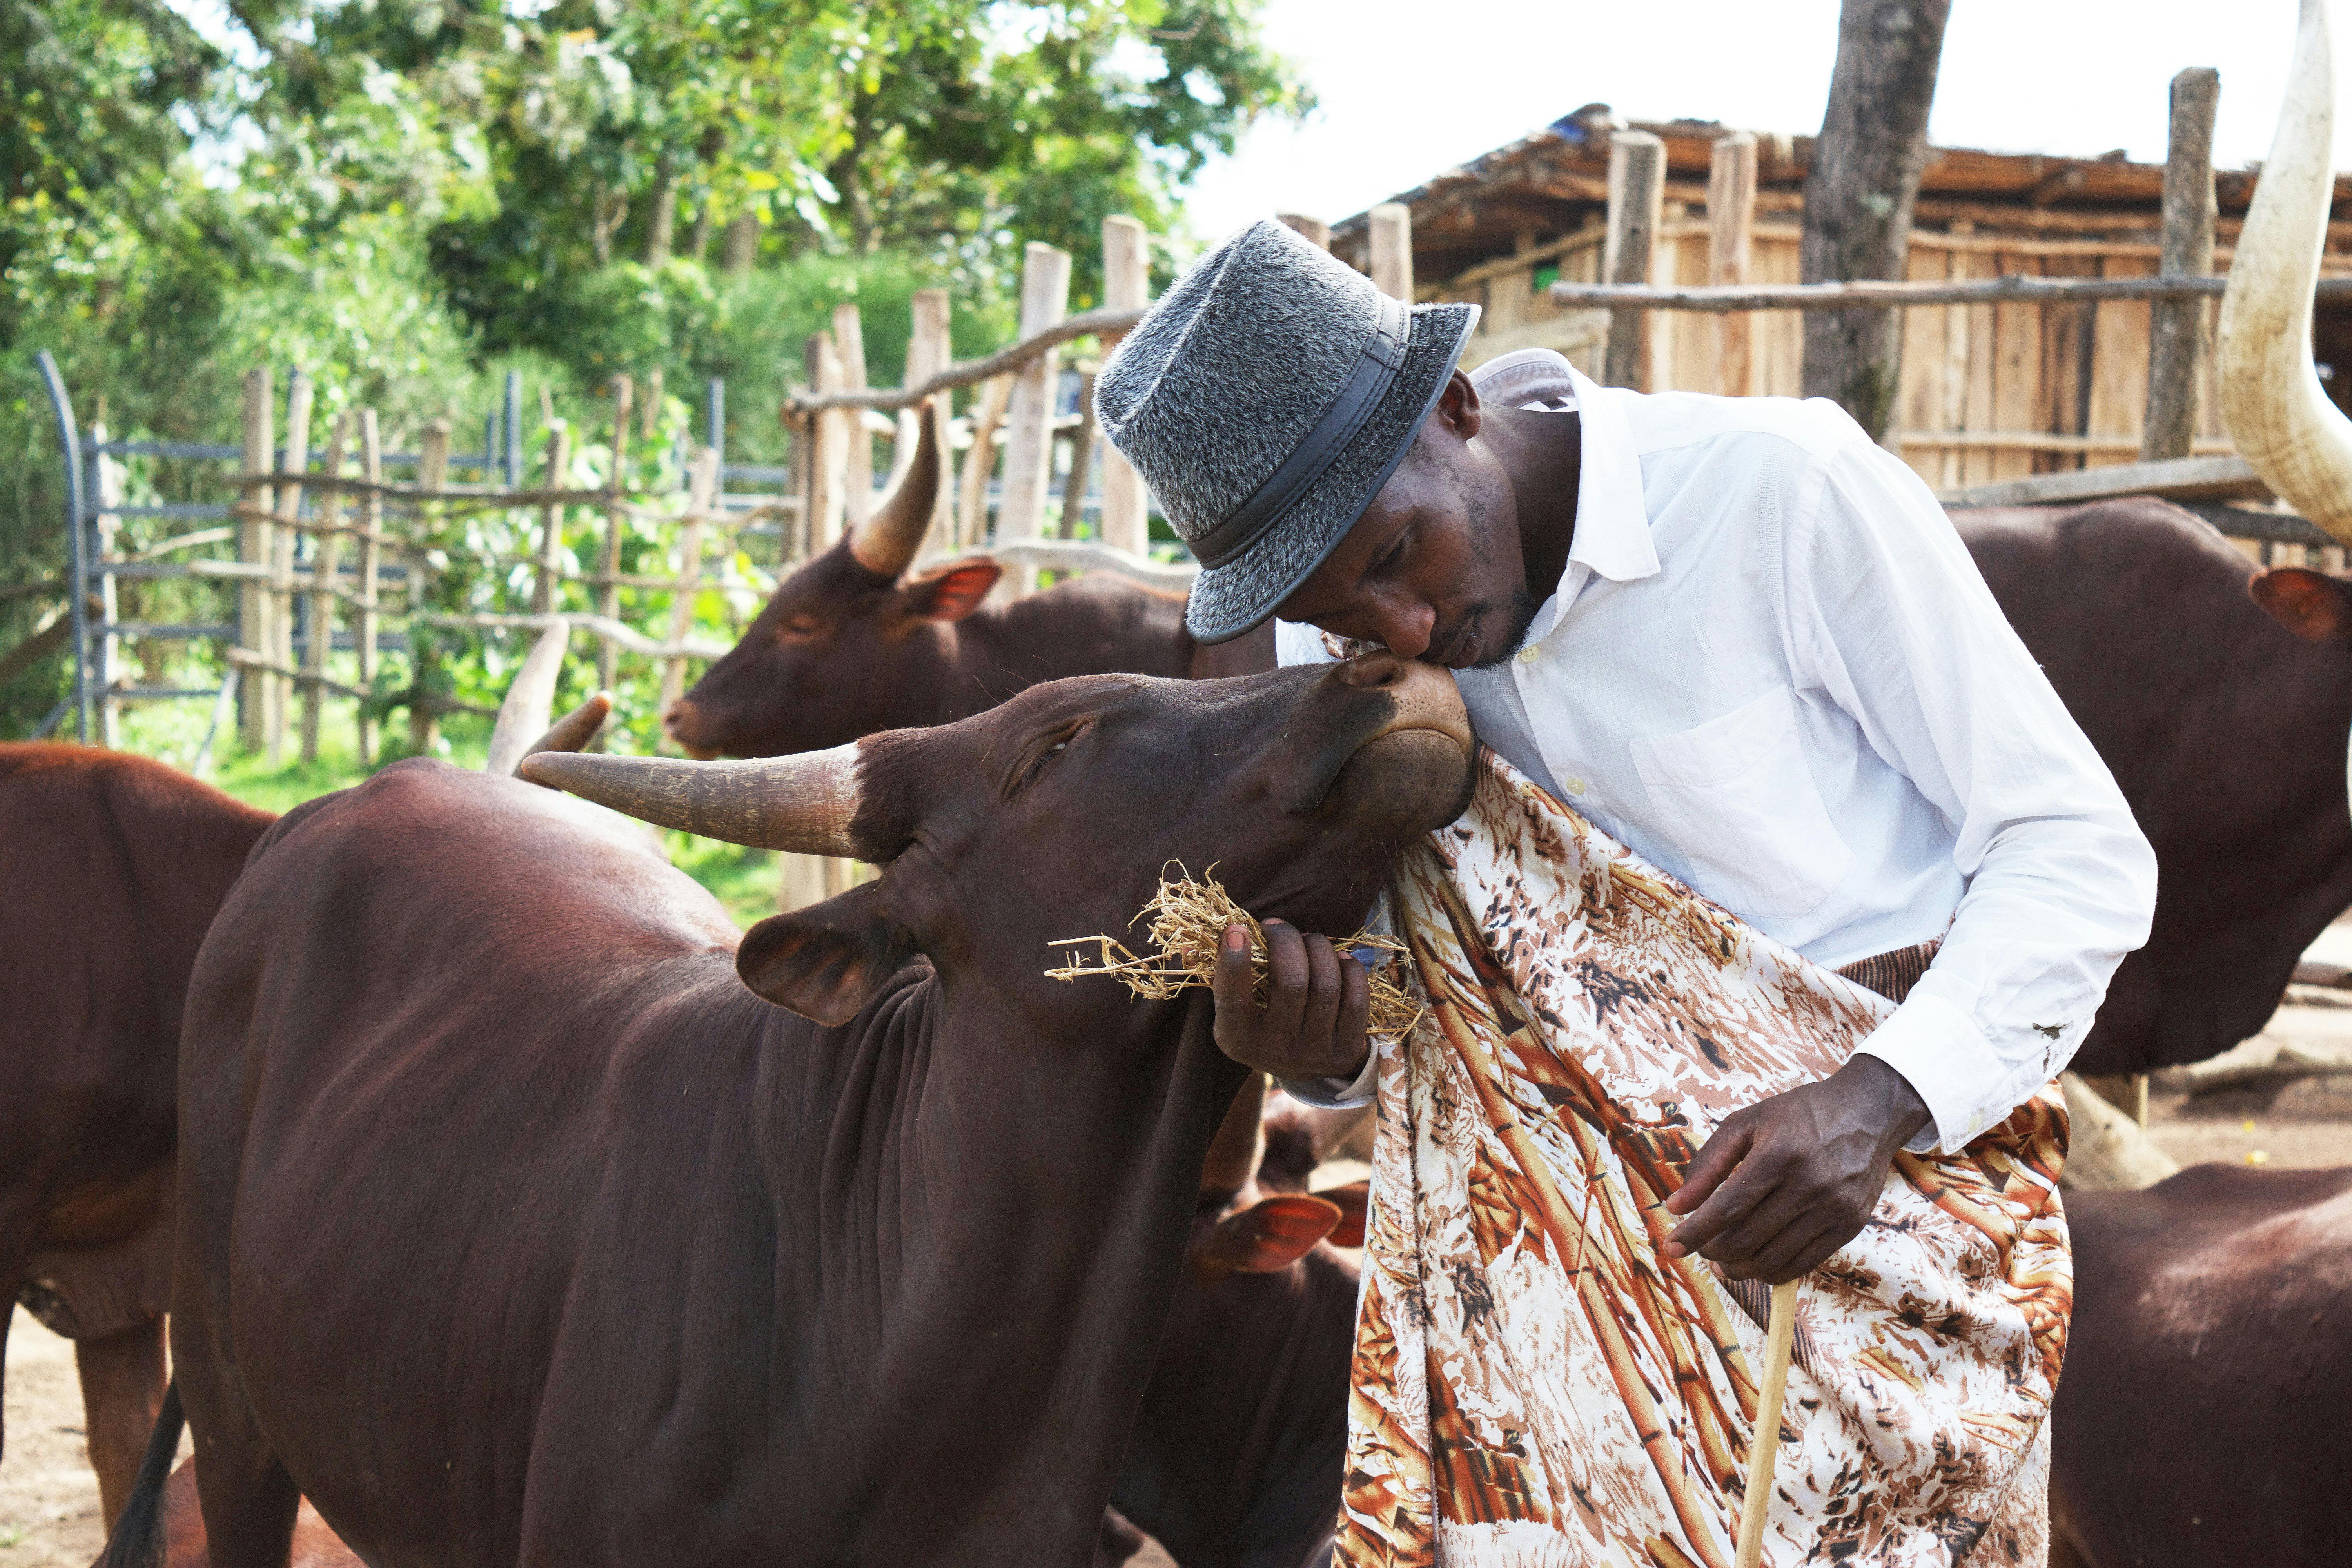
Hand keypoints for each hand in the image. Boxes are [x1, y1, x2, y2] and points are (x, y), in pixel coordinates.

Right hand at [1210, 920, 1371, 1081]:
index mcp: (1239, 1040)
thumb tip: (1236, 930)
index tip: (1237, 929)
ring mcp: (1314, 1054)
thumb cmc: (1260, 1024)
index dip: (1234, 961)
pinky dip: (1351, 970)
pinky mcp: (1345, 1054)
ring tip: (1311, 941)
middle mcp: (1276, 1051)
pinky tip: (1340, 960)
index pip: (1233, 998)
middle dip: (1288, 941)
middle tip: (1282, 928)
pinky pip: (1356, 1001)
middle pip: (1292, 982)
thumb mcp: (1234, 1012)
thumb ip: (1230, 978)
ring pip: (1327, 985)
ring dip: (1320, 949)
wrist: (1298, 1069)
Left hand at [1661, 1055, 1930, 1283]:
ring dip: (1737, 1267)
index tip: (1671, 1246)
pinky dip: (1771, 1272)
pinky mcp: (1849, 1226)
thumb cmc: (1800, 1114)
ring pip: (1772, 1258)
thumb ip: (1709, 1162)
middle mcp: (1809, 1185)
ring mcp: (1833, 1209)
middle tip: (1698, 1247)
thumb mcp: (1748, 1121)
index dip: (1695, 1232)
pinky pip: (1803, 1264)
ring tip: (1720, 1261)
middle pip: (1746, 1238)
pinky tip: (1754, 1265)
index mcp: (1780, 1154)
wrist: (1868, 1112)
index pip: (1727, 1207)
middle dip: (1712, 1250)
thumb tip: (1677, 1205)